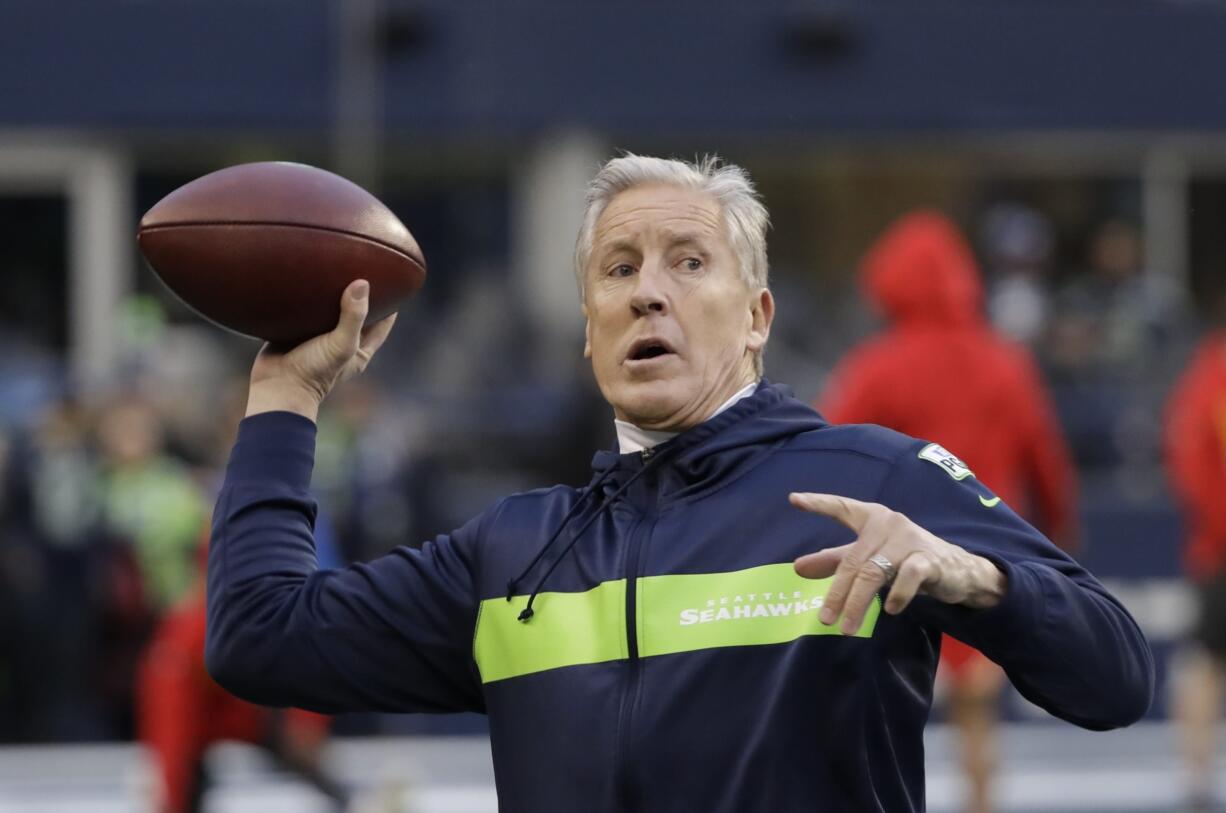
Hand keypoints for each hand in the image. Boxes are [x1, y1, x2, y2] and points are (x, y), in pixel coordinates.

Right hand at [246, 279, 396, 420]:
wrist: (276, 385)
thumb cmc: (313, 371)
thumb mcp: (341, 345)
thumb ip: (353, 317)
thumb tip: (362, 283)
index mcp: (359, 351)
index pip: (382, 324)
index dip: (390, 305)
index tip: (394, 282)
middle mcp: (340, 344)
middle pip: (357, 314)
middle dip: (361, 295)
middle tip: (364, 268)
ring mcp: (317, 338)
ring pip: (330, 311)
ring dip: (333, 294)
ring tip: (337, 268)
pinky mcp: (296, 333)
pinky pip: (306, 312)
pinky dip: (309, 298)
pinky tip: (309, 279)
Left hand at [789, 492, 1006, 634]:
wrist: (958, 570)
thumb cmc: (906, 558)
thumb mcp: (869, 558)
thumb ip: (835, 561)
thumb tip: (797, 568)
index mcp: (872, 519)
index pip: (843, 508)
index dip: (819, 503)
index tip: (794, 500)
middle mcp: (889, 524)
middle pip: (853, 561)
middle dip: (837, 593)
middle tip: (824, 620)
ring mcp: (909, 540)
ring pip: (874, 573)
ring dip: (858, 603)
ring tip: (846, 627)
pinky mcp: (929, 559)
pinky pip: (908, 576)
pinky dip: (897, 594)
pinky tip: (891, 610)